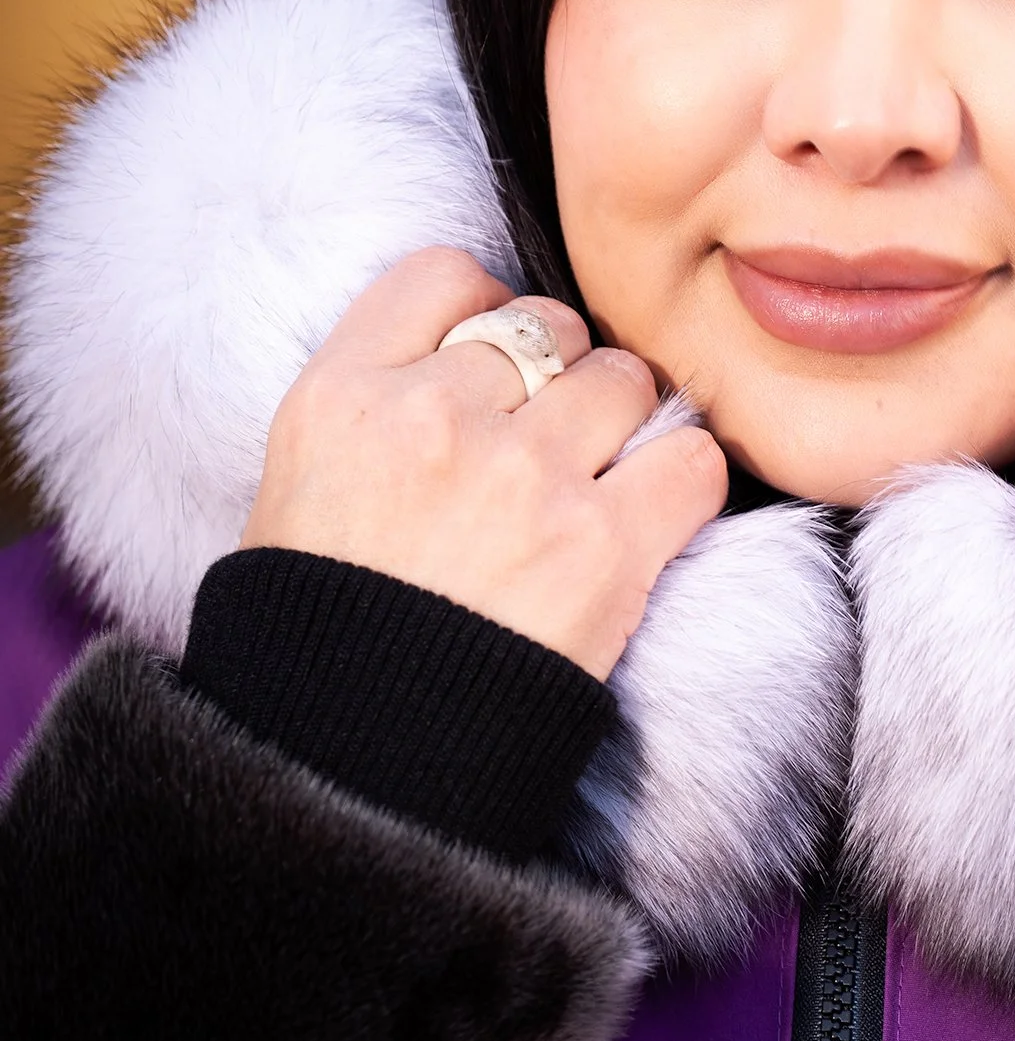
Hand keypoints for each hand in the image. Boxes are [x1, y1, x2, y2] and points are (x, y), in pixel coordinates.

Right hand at [241, 247, 726, 675]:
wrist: (354, 767)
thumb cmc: (322, 635)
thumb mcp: (297, 488)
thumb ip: (375, 402)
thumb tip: (468, 351)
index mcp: (343, 395)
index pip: (445, 273)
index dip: (484, 308)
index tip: (495, 359)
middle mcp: (435, 415)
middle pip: (549, 326)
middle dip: (560, 374)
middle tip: (547, 441)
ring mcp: (523, 476)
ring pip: (624, 380)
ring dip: (623, 425)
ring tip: (593, 485)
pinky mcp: (602, 545)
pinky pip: (690, 459)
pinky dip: (683, 483)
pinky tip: (652, 516)